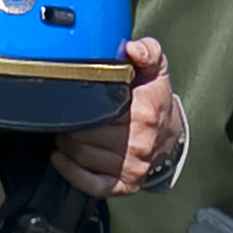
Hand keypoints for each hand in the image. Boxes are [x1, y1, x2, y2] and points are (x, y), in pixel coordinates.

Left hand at [60, 40, 185, 197]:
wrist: (171, 133)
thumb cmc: (155, 99)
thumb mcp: (156, 69)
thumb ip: (147, 51)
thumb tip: (131, 48)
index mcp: (143, 113)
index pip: (93, 112)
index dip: (76, 106)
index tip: (70, 98)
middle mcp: (138, 143)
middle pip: (81, 137)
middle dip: (68, 125)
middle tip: (68, 116)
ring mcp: (132, 167)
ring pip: (81, 158)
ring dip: (66, 146)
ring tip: (67, 132)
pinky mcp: (125, 185)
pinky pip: (90, 184)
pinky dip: (70, 172)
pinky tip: (61, 158)